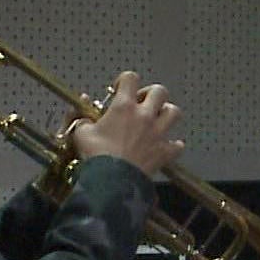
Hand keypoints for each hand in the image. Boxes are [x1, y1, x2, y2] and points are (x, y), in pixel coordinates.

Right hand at [69, 71, 184, 177]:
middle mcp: (144, 116)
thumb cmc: (96, 156)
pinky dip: (174, 145)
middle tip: (141, 103)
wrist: (112, 181)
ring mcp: (157, 133)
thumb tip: (82, 117)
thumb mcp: (81, 134)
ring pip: (174, 112)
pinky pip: (177, 145)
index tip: (120, 88)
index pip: (130, 78)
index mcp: (123, 107)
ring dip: (167, 113)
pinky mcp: (164, 152)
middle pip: (159, 91)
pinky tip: (166, 147)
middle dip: (151, 94)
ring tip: (157, 119)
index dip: (125, 80)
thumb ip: (83, 121)